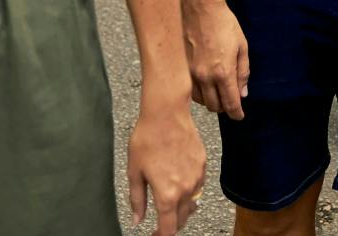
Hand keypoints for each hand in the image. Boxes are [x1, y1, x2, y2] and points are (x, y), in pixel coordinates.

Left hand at [127, 99, 205, 234]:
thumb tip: (137, 220)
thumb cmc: (147, 140)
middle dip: (171, 224)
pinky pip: (197, 186)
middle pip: (182, 219)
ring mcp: (197, 177)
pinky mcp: (203, 165)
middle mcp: (185, 189)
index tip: (154, 234)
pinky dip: (189, 190)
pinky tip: (178, 181)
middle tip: (159, 221)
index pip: (169, 229)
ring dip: (181, 208)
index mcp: (167, 194)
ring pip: (192, 203)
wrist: (167, 114)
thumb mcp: (134, 172)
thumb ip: (137, 200)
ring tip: (169, 201)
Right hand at [182, 0, 248, 118]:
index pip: (230, 104)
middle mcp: (205, 77)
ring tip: (217, 89)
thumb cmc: (223, 24)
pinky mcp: (180, 68)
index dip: (236, 113)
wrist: (199, 8)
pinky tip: (204, 82)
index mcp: (223, 72)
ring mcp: (190, 73)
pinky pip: (190, 89)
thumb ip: (243, 72)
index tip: (239, 116)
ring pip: (200, 100)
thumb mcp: (242, 46)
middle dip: (224, 107)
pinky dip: (199, 91)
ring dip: (210, 99)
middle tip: (230, 100)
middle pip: (214, 106)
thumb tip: (243, 93)